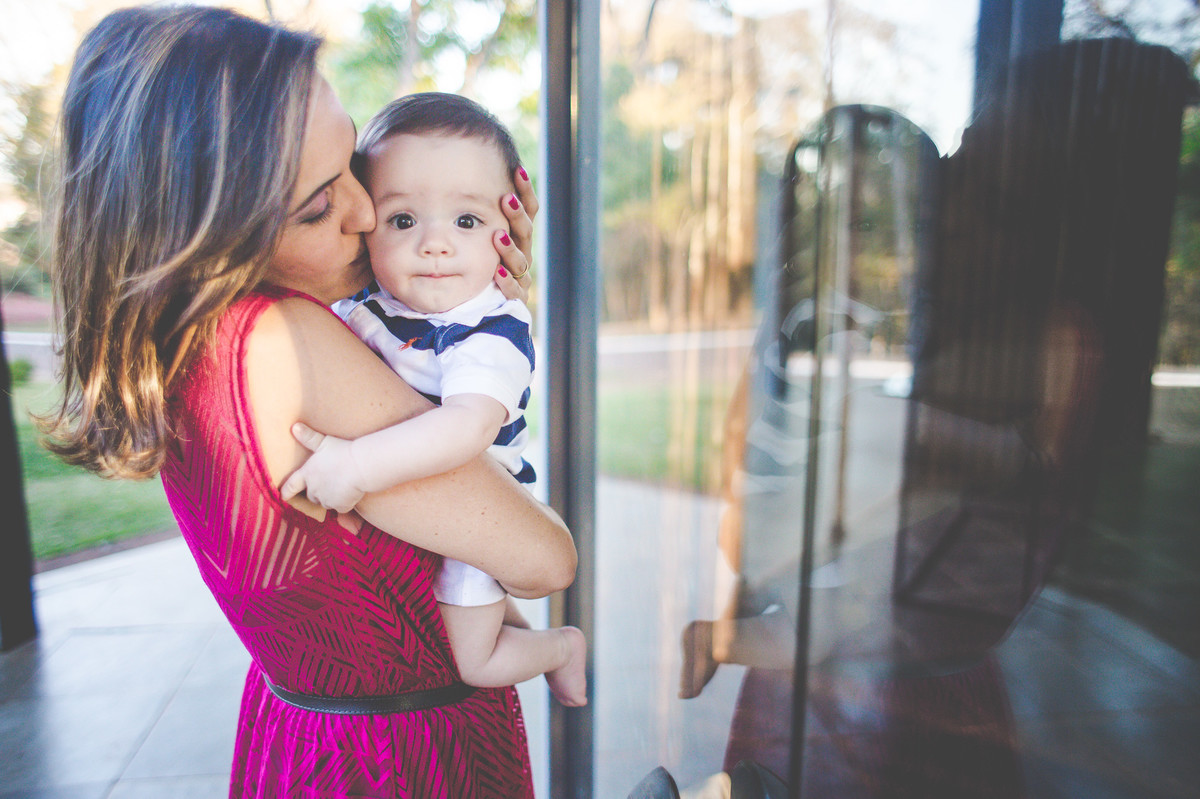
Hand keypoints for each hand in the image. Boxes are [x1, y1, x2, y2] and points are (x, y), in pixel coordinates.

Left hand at [279, 422, 366, 513]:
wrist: (360, 465)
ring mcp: (326, 499)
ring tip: (340, 487)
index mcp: (307, 474)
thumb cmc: (342, 451)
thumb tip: (295, 427)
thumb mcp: (324, 442)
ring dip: (330, 498)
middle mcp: (314, 489)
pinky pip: (341, 507)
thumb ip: (308, 437)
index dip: (286, 491)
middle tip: (328, 482)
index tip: (283, 496)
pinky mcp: (340, 506)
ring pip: (325, 502)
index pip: (291, 485)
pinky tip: (351, 493)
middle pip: (311, 496)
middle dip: (317, 492)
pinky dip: (344, 503)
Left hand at [494, 166, 538, 301]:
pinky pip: (514, 290)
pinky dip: (506, 282)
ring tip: (497, 236)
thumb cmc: (482, 262)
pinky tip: (497, 273)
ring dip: (509, 248)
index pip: (528, 210)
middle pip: (525, 233)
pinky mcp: (516, 298)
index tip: (517, 170)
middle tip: (507, 199)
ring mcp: (521, 276)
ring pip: (520, 261)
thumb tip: (473, 170)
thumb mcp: (482, 235)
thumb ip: (481, 211)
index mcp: (519, 236)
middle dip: (517, 216)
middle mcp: (523, 253)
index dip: (525, 191)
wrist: (490, 304)